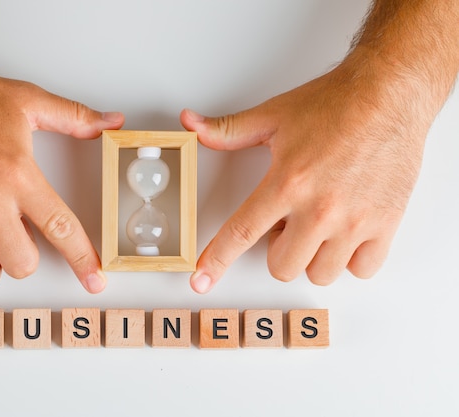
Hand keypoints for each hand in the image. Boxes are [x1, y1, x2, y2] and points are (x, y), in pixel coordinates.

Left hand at [181, 58, 430, 292]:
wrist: (390, 94)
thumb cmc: (335, 105)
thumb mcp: (272, 116)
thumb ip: (227, 130)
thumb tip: (191, 124)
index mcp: (287, 183)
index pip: (241, 234)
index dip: (217, 261)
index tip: (202, 280)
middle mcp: (320, 209)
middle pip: (282, 266)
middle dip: (277, 250)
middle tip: (288, 221)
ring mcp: (355, 221)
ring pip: (319, 274)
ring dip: (312, 257)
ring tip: (318, 225)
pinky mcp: (385, 224)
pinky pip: (361, 270)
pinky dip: (350, 259)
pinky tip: (346, 233)